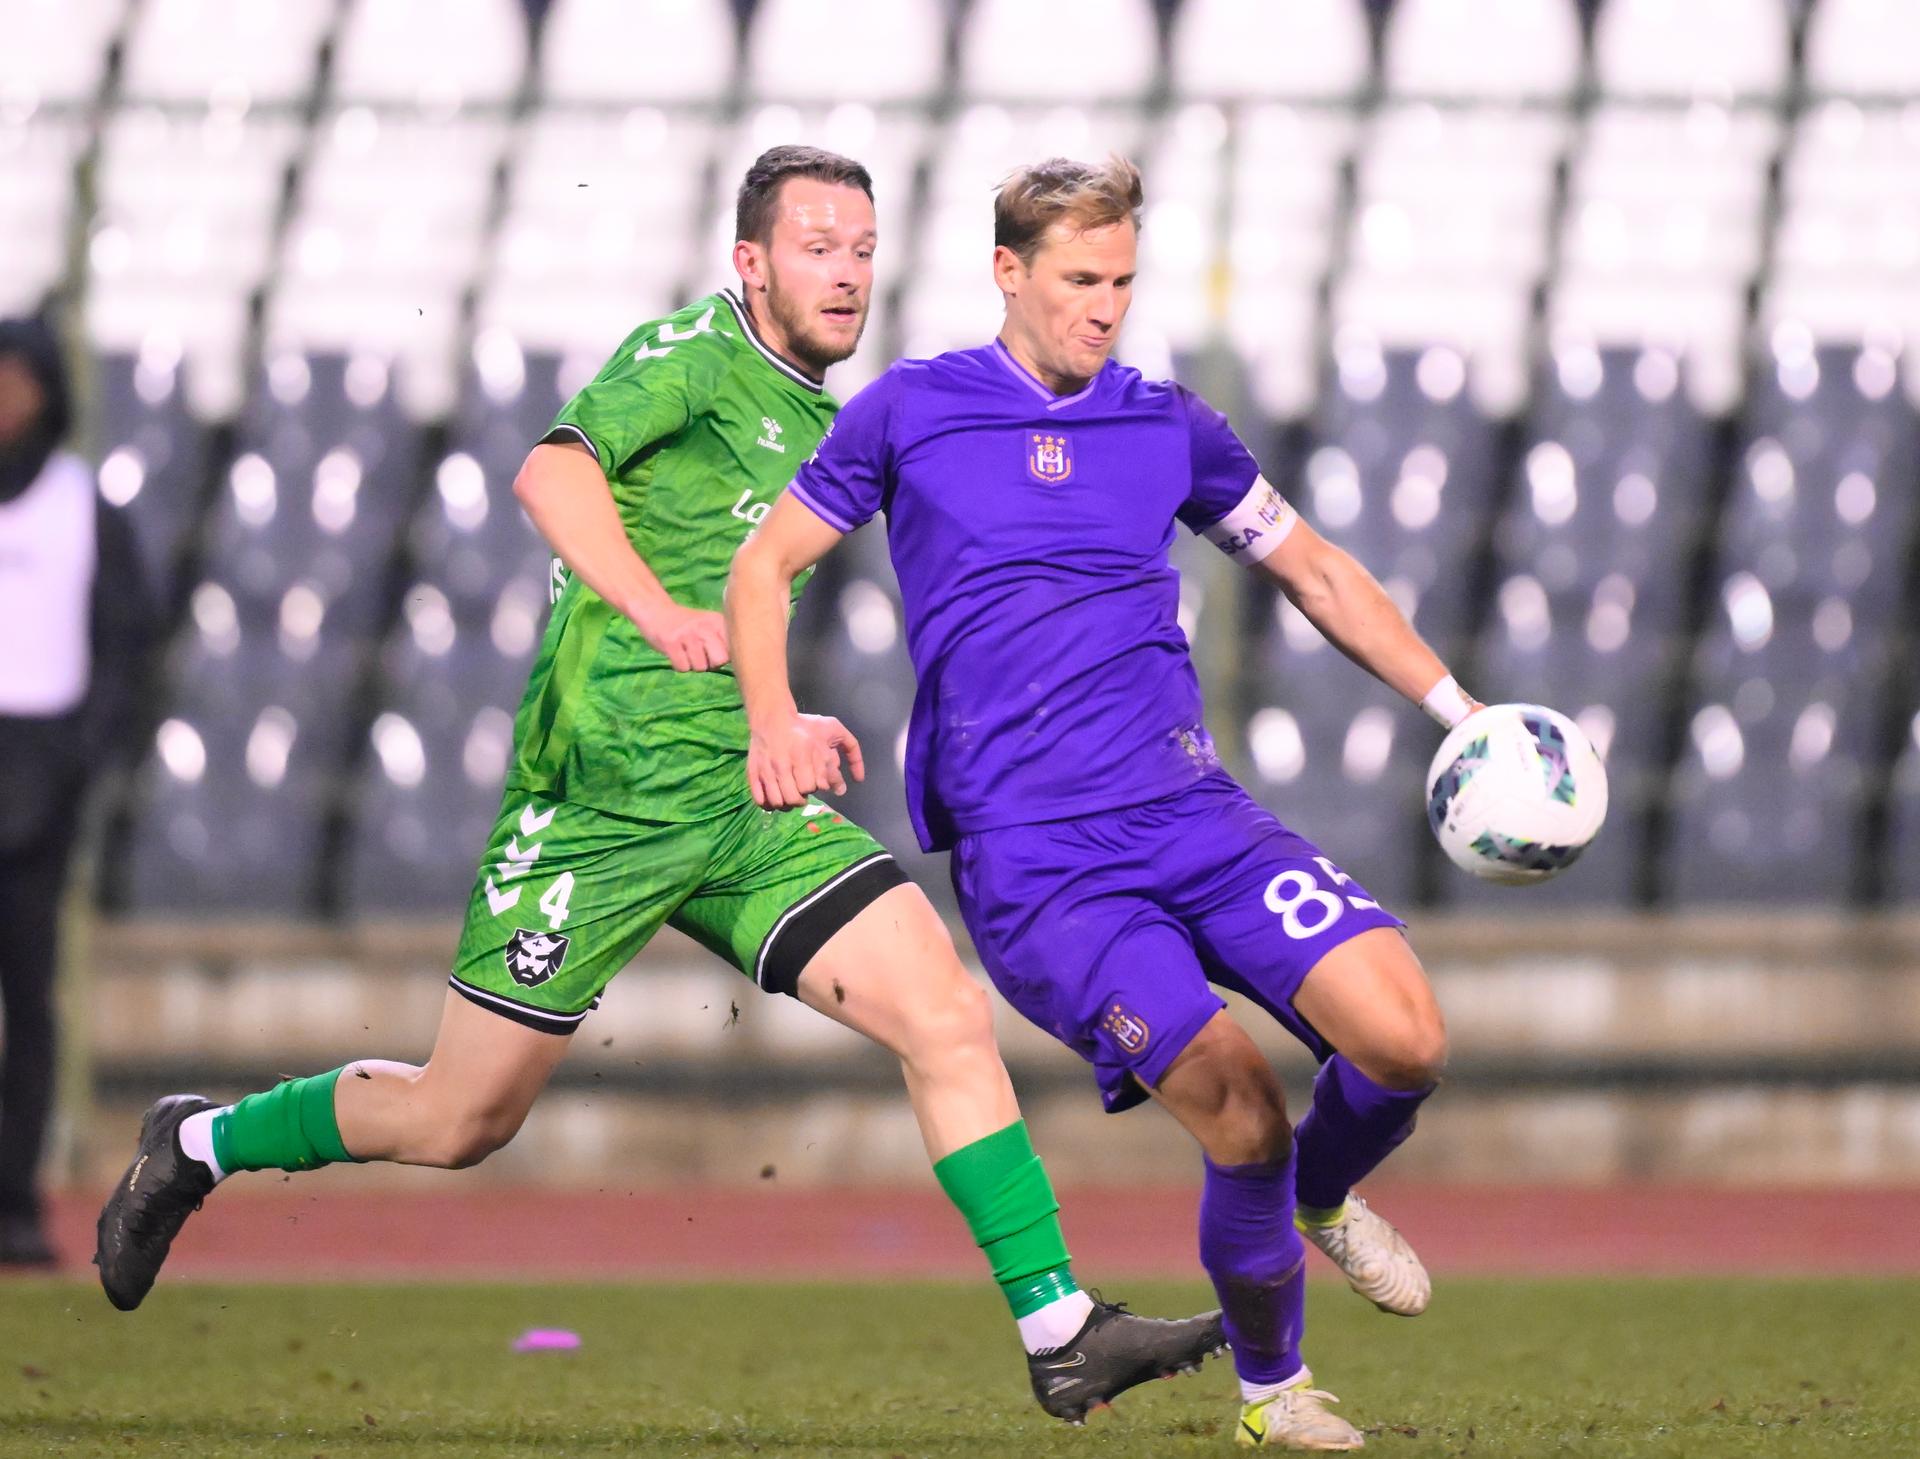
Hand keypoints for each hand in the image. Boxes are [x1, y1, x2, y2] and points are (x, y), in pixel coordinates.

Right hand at [634, 600, 729, 671]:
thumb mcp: (708, 625)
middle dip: (711, 664)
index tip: (713, 651)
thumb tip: (737, 665)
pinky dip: (679, 665)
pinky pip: (682, 668)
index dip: (724, 657)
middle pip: (720, 660)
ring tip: (685, 651)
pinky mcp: (670, 642)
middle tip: (699, 655)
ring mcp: (687, 634)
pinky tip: (675, 653)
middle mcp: (704, 626)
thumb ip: (723, 641)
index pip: (733, 650)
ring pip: (700, 667)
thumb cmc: (686, 625)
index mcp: (717, 621)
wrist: (655, 610)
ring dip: (692, 665)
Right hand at [748, 713, 865, 809]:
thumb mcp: (834, 730)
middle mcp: (785, 765)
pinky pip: (761, 800)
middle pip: (796, 798)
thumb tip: (859, 779)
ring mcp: (767, 770)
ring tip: (789, 795)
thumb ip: (852, 751)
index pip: (815, 787)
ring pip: (779, 802)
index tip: (815, 781)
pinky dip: (768, 804)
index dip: (818, 787)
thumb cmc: (805, 725)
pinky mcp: (753, 773)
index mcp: (806, 755)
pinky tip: (774, 797)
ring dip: (786, 803)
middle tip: (802, 791)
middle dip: (802, 797)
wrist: (772, 717)